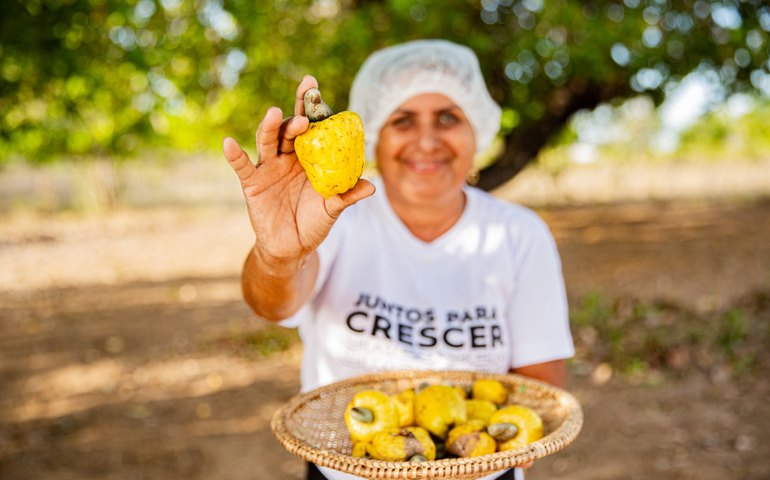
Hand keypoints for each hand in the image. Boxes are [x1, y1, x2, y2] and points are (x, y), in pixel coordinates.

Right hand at [223, 75, 374, 271]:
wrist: (292, 248)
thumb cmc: (314, 222)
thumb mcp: (333, 208)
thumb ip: (348, 195)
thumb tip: (372, 186)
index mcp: (309, 156)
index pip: (311, 127)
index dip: (313, 107)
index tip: (315, 86)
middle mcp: (287, 156)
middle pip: (289, 127)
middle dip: (298, 109)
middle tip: (307, 90)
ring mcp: (268, 167)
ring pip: (268, 141)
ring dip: (270, 126)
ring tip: (276, 113)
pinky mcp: (252, 183)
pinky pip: (242, 166)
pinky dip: (234, 155)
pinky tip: (229, 143)